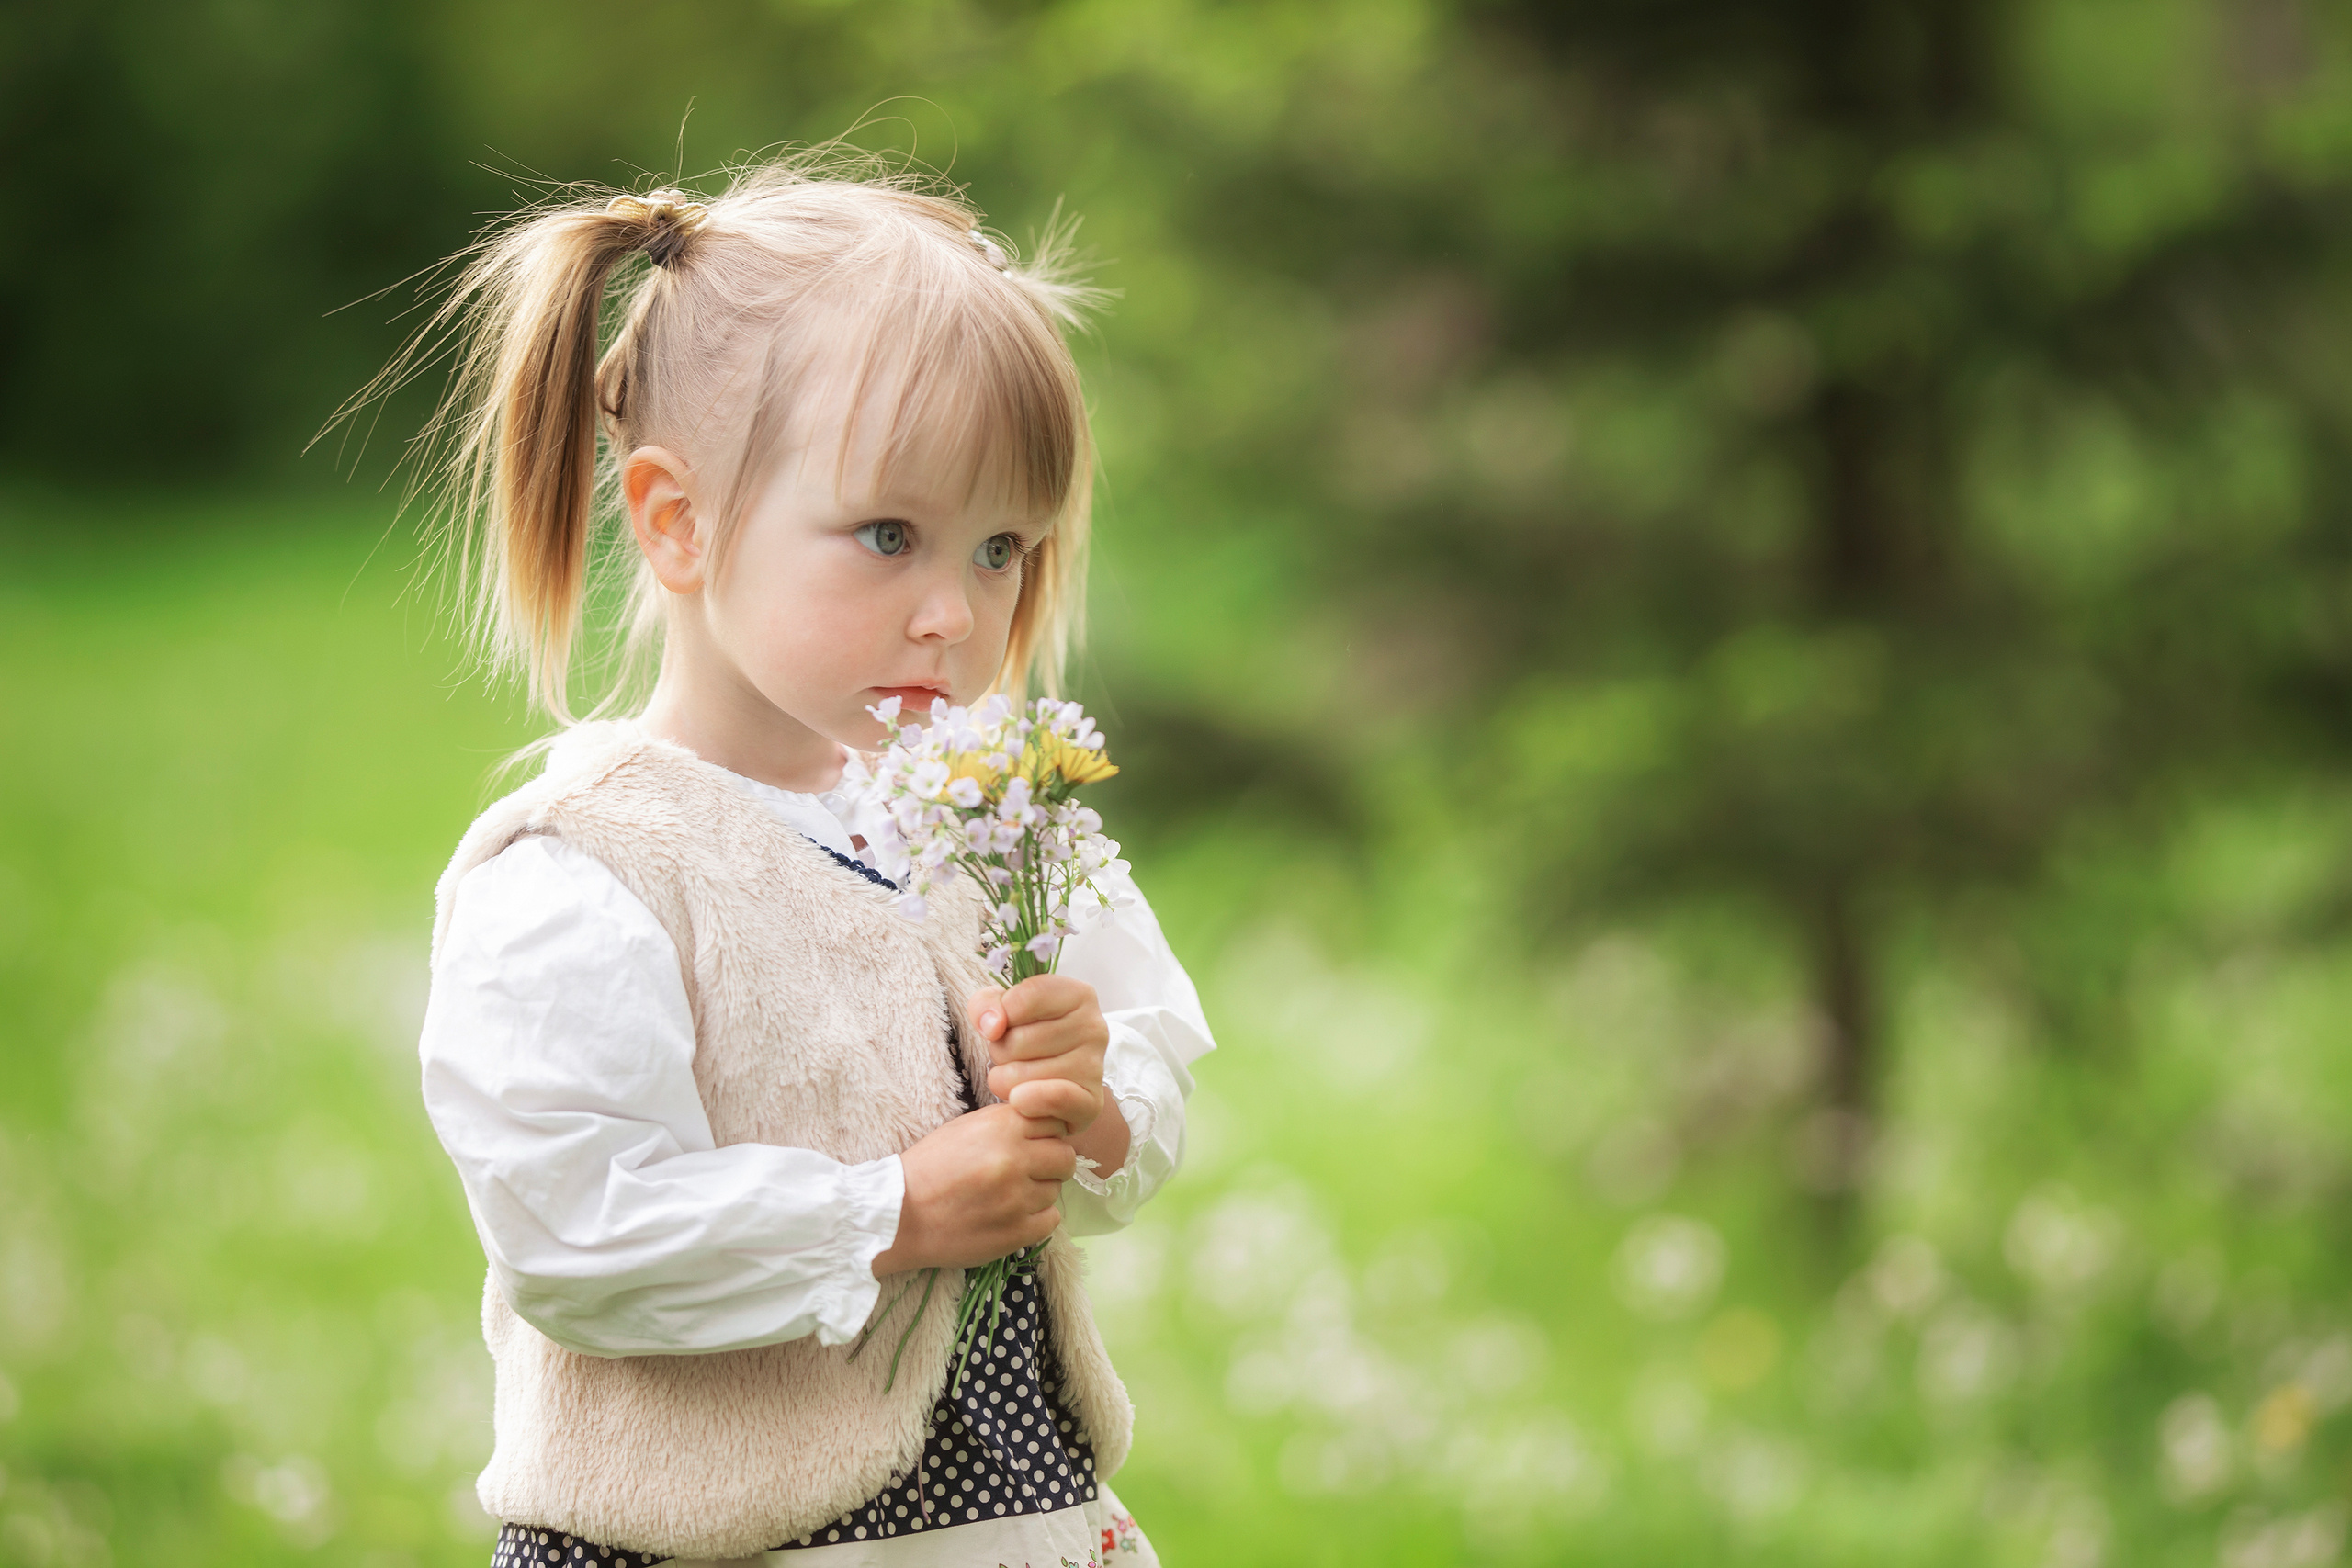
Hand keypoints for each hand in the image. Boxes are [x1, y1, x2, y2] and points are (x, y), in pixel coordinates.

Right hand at [870, 1104, 1072, 1275]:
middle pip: (1065, 1157)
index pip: (1056, 1122)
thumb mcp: (966, 1127)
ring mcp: (1017, 1198)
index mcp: (1002, 1126)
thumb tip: (1046, 1124)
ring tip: (1008, 1196)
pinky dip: (1036, 1219)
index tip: (1033, 1144)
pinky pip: (1051, 1220)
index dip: (1046, 1134)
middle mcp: (1015, 1158)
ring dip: (1039, 1193)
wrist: (899, 1215)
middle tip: (1027, 1173)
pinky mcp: (1016, 1232)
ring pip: (1056, 1190)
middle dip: (1050, 1164)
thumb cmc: (929, 1167)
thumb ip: (1008, 1123)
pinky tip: (1012, 1216)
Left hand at [969, 975, 1107, 1136]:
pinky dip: (1026, 1102)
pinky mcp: (1090, 1103)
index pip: (1027, 996)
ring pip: (1019, 1074)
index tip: (1004, 1023)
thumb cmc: (1027, 1037)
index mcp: (1078, 995)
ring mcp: (1095, 1066)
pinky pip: (1051, 1100)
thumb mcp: (1002, 1008)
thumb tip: (993, 1026)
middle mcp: (1094, 1027)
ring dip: (1005, 1079)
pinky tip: (1020, 1100)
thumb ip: (987, 1004)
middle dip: (1001, 1050)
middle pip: (1018, 1039)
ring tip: (1021, 1075)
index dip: (1003, 1013)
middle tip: (1015, 1055)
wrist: (1052, 1083)